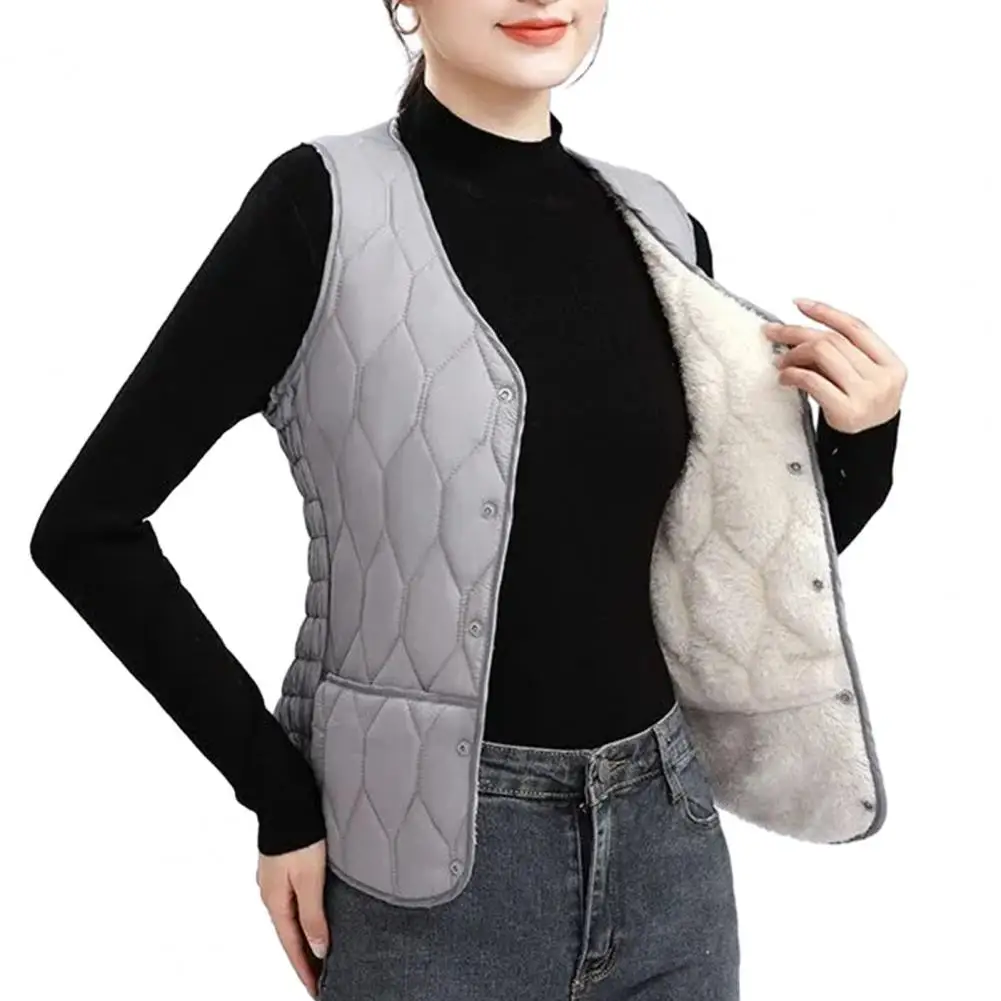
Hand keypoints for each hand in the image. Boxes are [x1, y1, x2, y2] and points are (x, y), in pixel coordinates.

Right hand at [257, 838, 329, 997]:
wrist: (284, 800)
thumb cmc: (299, 836)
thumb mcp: (309, 879)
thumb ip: (313, 915)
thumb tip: (318, 948)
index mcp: (275, 901)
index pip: (292, 945)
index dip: (305, 969)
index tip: (317, 990)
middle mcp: (271, 894)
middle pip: (289, 935)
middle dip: (304, 958)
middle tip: (320, 980)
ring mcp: (275, 880)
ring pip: (290, 918)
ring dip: (303, 938)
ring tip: (318, 956)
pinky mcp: (282, 867)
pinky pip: (292, 902)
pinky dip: (302, 917)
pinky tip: (311, 918)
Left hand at [763, 298, 906, 432]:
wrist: (865, 451)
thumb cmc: (859, 411)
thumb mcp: (863, 381)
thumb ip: (845, 357)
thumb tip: (801, 333)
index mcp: (891, 365)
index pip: (856, 327)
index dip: (826, 312)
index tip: (800, 304)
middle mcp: (882, 378)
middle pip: (834, 340)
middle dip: (798, 332)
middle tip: (774, 333)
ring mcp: (866, 395)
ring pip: (823, 354)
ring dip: (794, 354)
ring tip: (780, 360)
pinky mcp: (846, 411)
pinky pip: (812, 380)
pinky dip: (793, 374)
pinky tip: (784, 377)